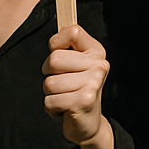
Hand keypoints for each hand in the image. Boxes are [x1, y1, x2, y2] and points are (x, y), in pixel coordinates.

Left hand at [43, 24, 113, 148]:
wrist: (88, 122)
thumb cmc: (75, 89)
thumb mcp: (75, 64)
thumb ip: (67, 46)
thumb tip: (59, 26)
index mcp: (96, 51)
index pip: (72, 31)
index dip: (56, 43)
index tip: (60, 55)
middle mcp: (99, 64)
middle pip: (54, 60)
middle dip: (49, 75)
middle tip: (62, 83)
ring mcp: (94, 82)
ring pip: (49, 83)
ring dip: (51, 95)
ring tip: (65, 97)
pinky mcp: (85, 100)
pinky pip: (50, 101)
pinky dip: (52, 109)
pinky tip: (65, 109)